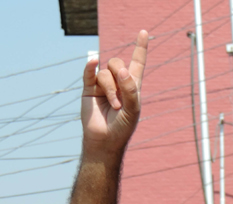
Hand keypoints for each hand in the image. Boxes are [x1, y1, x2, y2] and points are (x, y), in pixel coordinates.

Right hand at [81, 30, 148, 153]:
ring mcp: (102, 85)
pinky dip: (90, 67)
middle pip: (117, 63)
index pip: (137, 63)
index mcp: (132, 86)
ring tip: (113, 106)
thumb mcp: (133, 109)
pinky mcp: (88, 89)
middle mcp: (117, 82)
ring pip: (105, 72)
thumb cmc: (122, 127)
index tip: (143, 33)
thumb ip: (130, 89)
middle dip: (119, 78)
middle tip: (120, 101)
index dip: (140, 48)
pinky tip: (93, 62)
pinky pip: (89, 72)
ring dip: (110, 89)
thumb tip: (120, 69)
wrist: (105, 141)